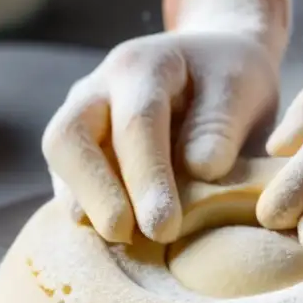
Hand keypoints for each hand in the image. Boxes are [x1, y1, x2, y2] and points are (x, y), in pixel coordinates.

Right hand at [43, 31, 278, 243]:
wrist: (212, 62)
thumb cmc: (231, 79)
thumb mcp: (242, 87)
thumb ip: (221, 125)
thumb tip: (200, 169)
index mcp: (142, 66)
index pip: (135, 123)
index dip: (147, 178)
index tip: (165, 227)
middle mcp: (99, 88)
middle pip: (68, 137)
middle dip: (95, 192)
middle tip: (125, 235)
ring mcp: (82, 116)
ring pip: (60, 160)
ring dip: (87, 204)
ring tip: (123, 240)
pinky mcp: (81, 147)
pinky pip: (67, 179)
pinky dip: (88, 209)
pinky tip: (117, 237)